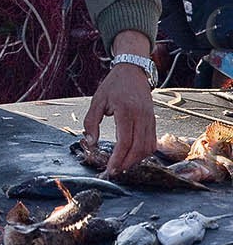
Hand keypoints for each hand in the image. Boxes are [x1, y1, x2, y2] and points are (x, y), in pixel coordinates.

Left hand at [84, 61, 156, 176]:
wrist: (133, 72)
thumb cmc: (113, 85)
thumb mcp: (97, 100)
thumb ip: (91, 122)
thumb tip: (90, 142)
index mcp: (126, 111)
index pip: (125, 141)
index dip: (118, 158)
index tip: (110, 168)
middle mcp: (142, 117)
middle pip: (139, 148)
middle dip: (127, 163)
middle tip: (115, 172)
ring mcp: (150, 119)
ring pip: (148, 147)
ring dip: (136, 160)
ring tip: (122, 165)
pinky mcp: (154, 121)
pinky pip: (152, 142)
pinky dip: (143, 152)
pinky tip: (132, 156)